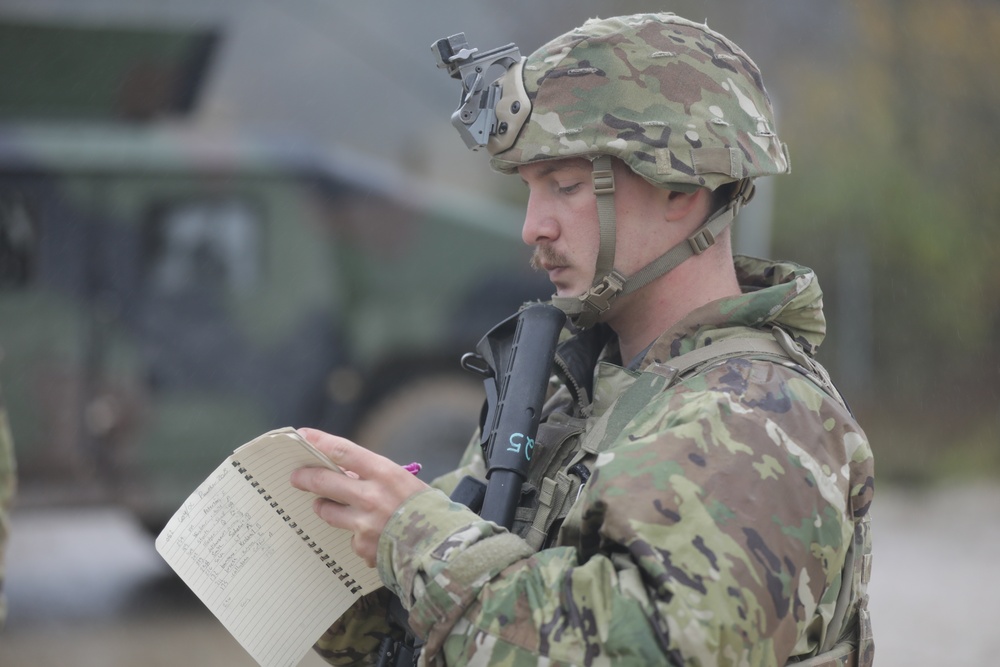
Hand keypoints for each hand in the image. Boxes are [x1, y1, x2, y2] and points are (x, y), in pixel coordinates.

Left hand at [290, 428, 428, 566]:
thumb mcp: (403, 483)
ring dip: (324, 506)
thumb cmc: (426, 509)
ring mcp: (364, 524)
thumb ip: (373, 477)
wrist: (443, 547)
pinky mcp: (362, 547)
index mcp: (386, 474)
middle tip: (296, 476)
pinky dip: (357, 535)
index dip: (320, 442)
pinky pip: (349, 536)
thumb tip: (343, 474)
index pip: (343, 451)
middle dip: (305, 477)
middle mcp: (371, 497)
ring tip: (326, 505)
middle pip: (325, 481)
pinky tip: (373, 536)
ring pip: (328, 511)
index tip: (304, 436)